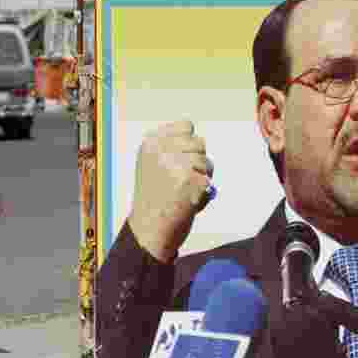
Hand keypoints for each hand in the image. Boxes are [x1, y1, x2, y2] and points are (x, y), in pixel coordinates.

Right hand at [128, 121, 213, 263]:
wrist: (148, 231)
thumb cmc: (154, 199)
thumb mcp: (152, 165)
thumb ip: (171, 148)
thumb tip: (198, 139)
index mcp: (150, 143)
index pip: (186, 126)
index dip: (189, 145)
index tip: (178, 163)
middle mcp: (161, 150)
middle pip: (200, 143)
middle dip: (197, 162)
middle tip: (180, 182)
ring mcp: (174, 164)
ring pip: (206, 162)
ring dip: (202, 177)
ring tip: (183, 192)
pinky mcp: (189, 181)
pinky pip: (209, 181)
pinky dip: (204, 193)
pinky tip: (187, 202)